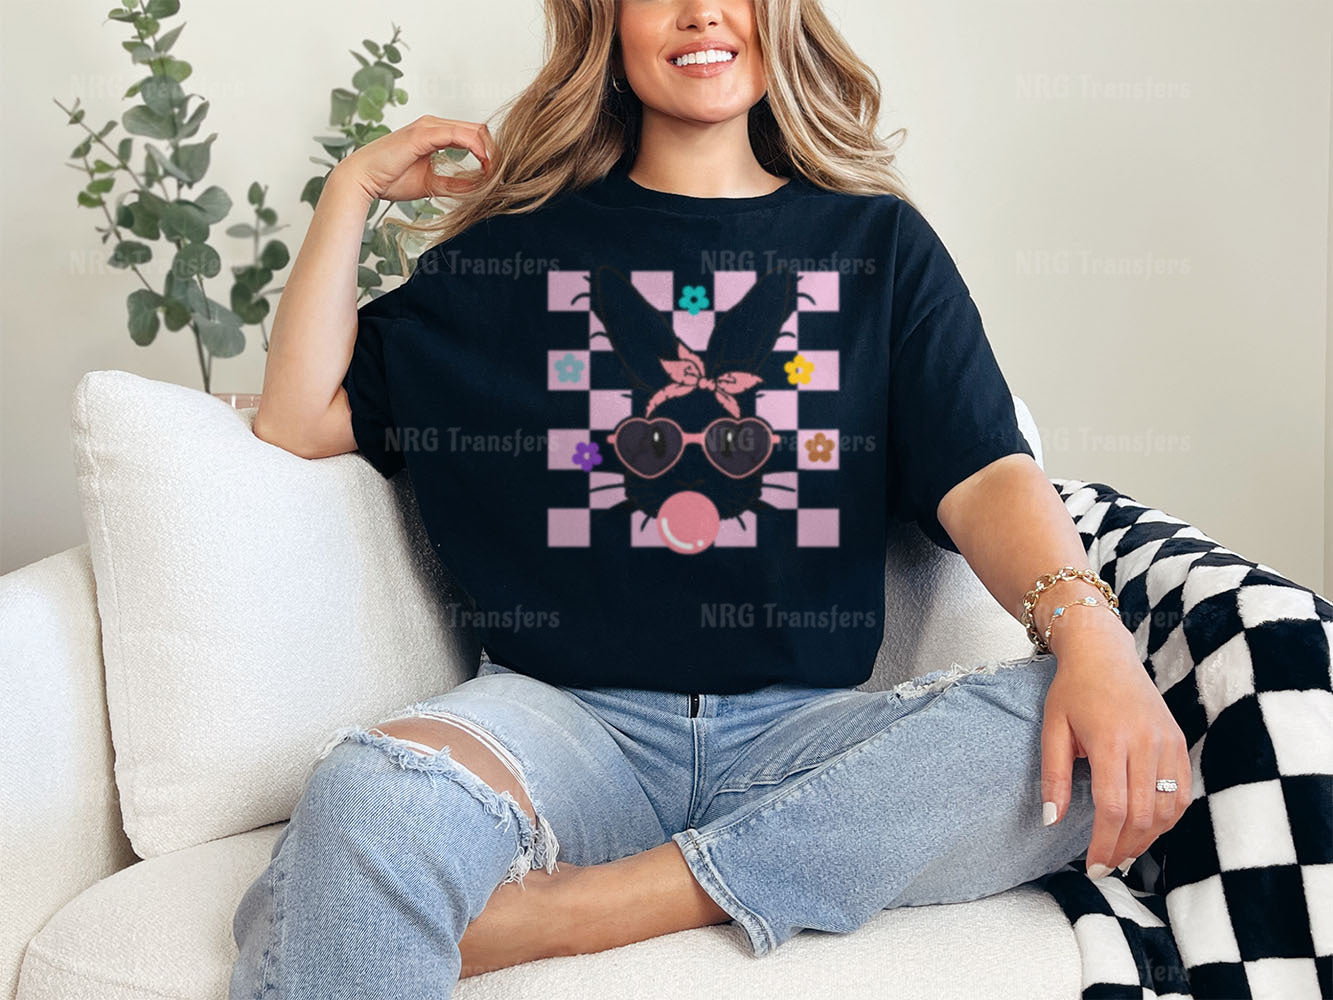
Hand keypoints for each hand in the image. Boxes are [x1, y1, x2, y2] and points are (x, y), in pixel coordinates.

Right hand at [334, 115, 496, 202]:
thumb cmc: (390, 179)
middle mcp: (433, 125)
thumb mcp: (432, 184)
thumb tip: (479, 189)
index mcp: (435, 133)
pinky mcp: (424, 134)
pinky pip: (459, 135)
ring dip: (489, 150)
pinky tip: (485, 164)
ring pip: (472, 130)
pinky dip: (476, 148)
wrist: (363, 179)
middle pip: (478, 129)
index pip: (472, 135)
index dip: (489, 152)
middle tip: (503, 173)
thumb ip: (455, 184)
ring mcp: (428, 126)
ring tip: (496, 172)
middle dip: (494, 151)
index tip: (498, 173)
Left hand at [1039, 617, 1191, 876]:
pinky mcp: (1178, 740)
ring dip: (1148, 837)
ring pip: (1168, 808)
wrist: (1104, 653)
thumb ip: (1054, 777)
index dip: (1104, 843)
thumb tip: (1052, 821)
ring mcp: (1167, 741)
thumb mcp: (1052, 729)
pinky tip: (1148, 828)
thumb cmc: (1073, 690)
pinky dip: (1168, 817)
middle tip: (1106, 866)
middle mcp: (1145, 743)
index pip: (1114, 807)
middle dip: (1124, 847)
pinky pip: (1181, 791)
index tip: (1093, 866)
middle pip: (1143, 814)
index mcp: (1110, 740)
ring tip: (1124, 851)